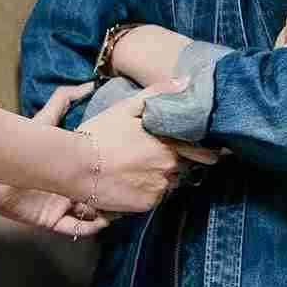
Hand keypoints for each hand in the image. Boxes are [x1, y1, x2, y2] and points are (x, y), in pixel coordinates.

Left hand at [0, 83, 110, 236]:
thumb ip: (63, 99)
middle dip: (110, 197)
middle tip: (123, 194)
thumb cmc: (23, 145)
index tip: (125, 171)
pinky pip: (75, 230)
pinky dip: (88, 228)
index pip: (96, 174)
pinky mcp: (51, 221)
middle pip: (96, 196)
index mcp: (70, 168)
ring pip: (90, 215)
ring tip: (113, 208)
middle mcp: (67, 188)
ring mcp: (60, 205)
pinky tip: (98, 220)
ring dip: (103, 213)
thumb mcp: (46, 120)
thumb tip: (88, 84)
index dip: (109, 175)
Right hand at [78, 81, 219, 213]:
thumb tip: (185, 81)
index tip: (208, 151)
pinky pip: (155, 197)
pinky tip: (132, 181)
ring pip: (169, 183)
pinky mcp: (147, 205)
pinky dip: (148, 190)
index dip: (202, 150)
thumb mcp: (127, 107)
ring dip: (162, 177)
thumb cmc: (101, 133)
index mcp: (169, 143)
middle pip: (183, 167)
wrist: (77, 166)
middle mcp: (169, 168)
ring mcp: (159, 188)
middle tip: (156, 157)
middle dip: (176, 162)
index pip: (199, 150)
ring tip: (141, 169)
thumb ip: (158, 93)